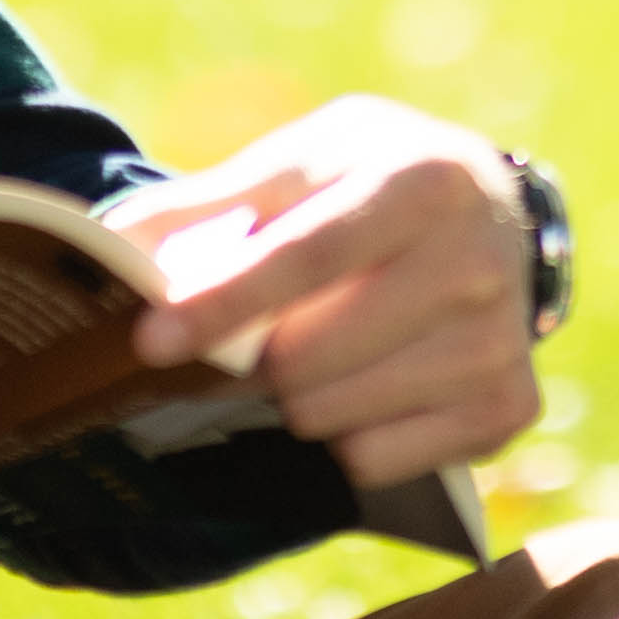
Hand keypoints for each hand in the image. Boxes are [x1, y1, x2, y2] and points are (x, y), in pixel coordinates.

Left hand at [121, 93, 542, 487]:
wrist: (498, 214)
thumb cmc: (377, 181)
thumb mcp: (306, 158)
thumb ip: (212, 201)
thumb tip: (112, 248)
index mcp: (422, 182)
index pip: (308, 256)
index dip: (224, 302)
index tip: (149, 340)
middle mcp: (476, 264)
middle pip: (309, 360)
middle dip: (252, 359)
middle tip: (247, 342)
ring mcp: (499, 345)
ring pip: (333, 418)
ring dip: (293, 398)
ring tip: (315, 351)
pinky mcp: (507, 409)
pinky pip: (372, 459)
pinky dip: (343, 434)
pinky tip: (364, 383)